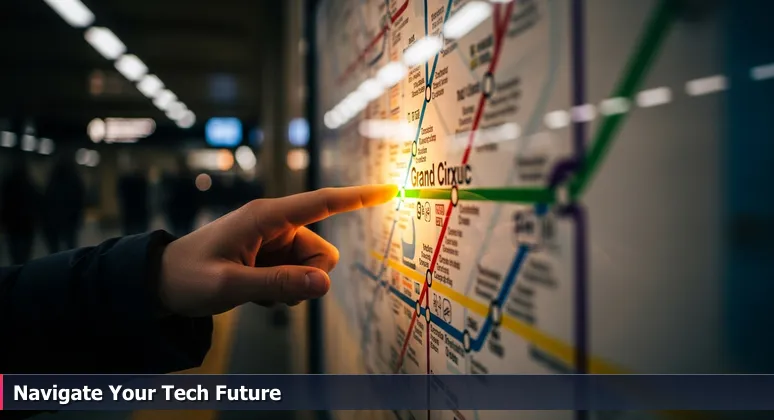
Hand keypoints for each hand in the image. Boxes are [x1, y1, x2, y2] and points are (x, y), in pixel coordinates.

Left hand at [159, 184, 397, 316]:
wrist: (160, 284)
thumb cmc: (188, 278)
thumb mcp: (230, 285)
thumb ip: (278, 284)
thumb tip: (323, 284)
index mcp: (266, 217)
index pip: (323, 202)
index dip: (359, 198)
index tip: (390, 189)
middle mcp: (276, 224)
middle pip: (322, 251)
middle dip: (308, 277)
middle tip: (272, 293)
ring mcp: (274, 241)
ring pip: (312, 267)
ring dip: (293, 287)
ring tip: (256, 293)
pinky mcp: (271, 256)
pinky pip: (298, 275)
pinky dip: (284, 290)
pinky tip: (254, 293)